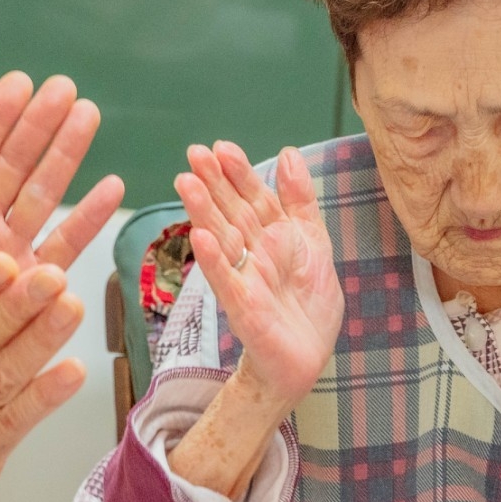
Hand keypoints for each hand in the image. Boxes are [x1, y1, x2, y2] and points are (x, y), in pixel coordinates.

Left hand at [0, 73, 124, 356]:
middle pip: (13, 164)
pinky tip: (108, 187)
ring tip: (88, 116)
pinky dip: (87, 218)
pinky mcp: (31, 289)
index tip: (19, 84)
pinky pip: (63, 246)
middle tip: (65, 90)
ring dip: (66, 155)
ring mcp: (8, 256)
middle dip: (40, 124)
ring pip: (42, 194)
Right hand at [175, 142, 342, 404]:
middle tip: (194, 154)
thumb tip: (287, 153)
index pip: (252, 196)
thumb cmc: (307, 302)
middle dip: (213, 183)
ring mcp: (245, 279)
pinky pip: (228, 282)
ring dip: (203, 212)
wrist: (308, 354)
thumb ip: (299, 199)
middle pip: (231, 212)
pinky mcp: (244, 309)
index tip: (221, 146)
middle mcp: (253, 253)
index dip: (238, 172)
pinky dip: (215, 261)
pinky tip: (200, 239)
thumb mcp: (313, 240)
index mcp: (270, 235)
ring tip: (187, 184)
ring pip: (222, 240)